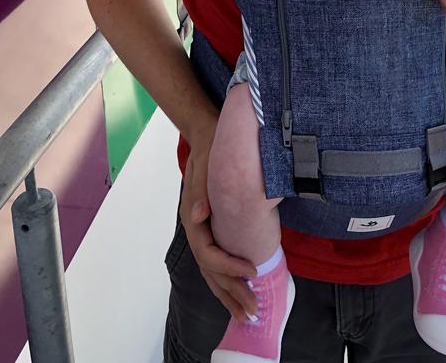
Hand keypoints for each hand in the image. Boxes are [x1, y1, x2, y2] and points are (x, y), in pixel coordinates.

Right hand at [180, 135, 258, 321]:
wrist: (206, 133)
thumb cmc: (209, 147)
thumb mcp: (204, 165)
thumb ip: (200, 190)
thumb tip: (199, 215)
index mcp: (192, 217)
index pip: (209, 253)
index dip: (229, 266)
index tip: (252, 270)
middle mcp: (195, 227)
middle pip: (210, 270)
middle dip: (232, 292)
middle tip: (253, 310)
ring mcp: (202, 229)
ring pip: (212, 271)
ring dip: (229, 293)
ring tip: (247, 312)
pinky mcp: (212, 227)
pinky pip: (217, 260)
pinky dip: (228, 279)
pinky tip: (240, 289)